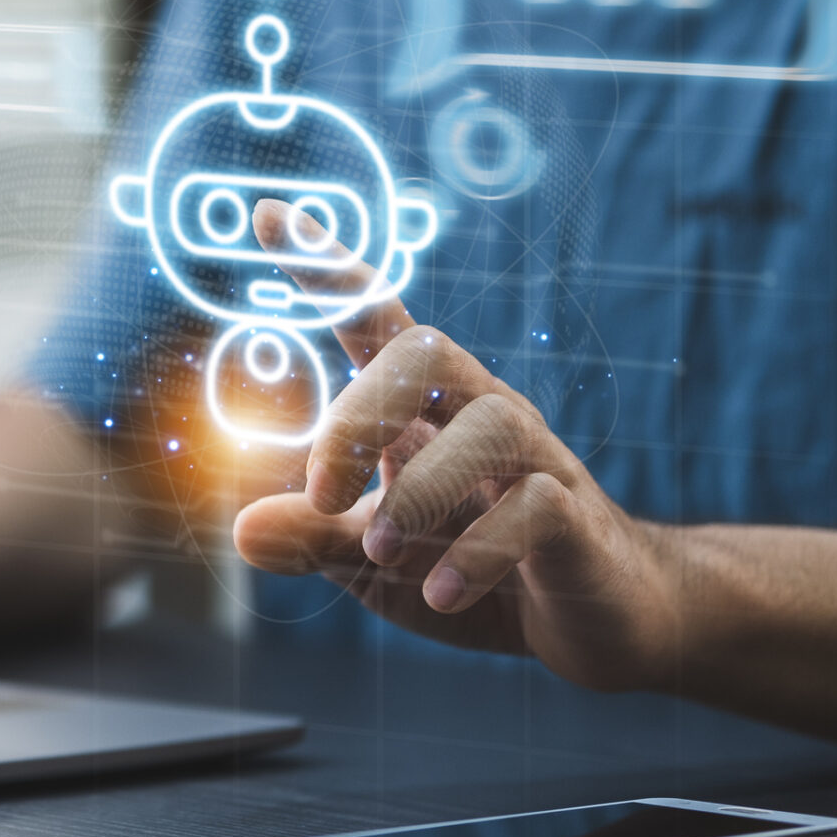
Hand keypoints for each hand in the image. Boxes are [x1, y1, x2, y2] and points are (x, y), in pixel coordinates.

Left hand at [230, 199, 679, 691]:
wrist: (597, 621)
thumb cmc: (470, 569)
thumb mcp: (372, 563)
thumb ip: (314, 539)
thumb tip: (239, 530)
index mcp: (423, 410)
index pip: (374, 319)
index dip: (326, 268)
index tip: (267, 215)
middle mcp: (481, 414)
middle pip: (428, 352)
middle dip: (360, 415)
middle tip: (323, 492)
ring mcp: (538, 461)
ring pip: (491, 426)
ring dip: (420, 491)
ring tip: (381, 551)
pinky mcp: (578, 519)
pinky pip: (536, 509)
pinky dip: (476, 552)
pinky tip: (439, 592)